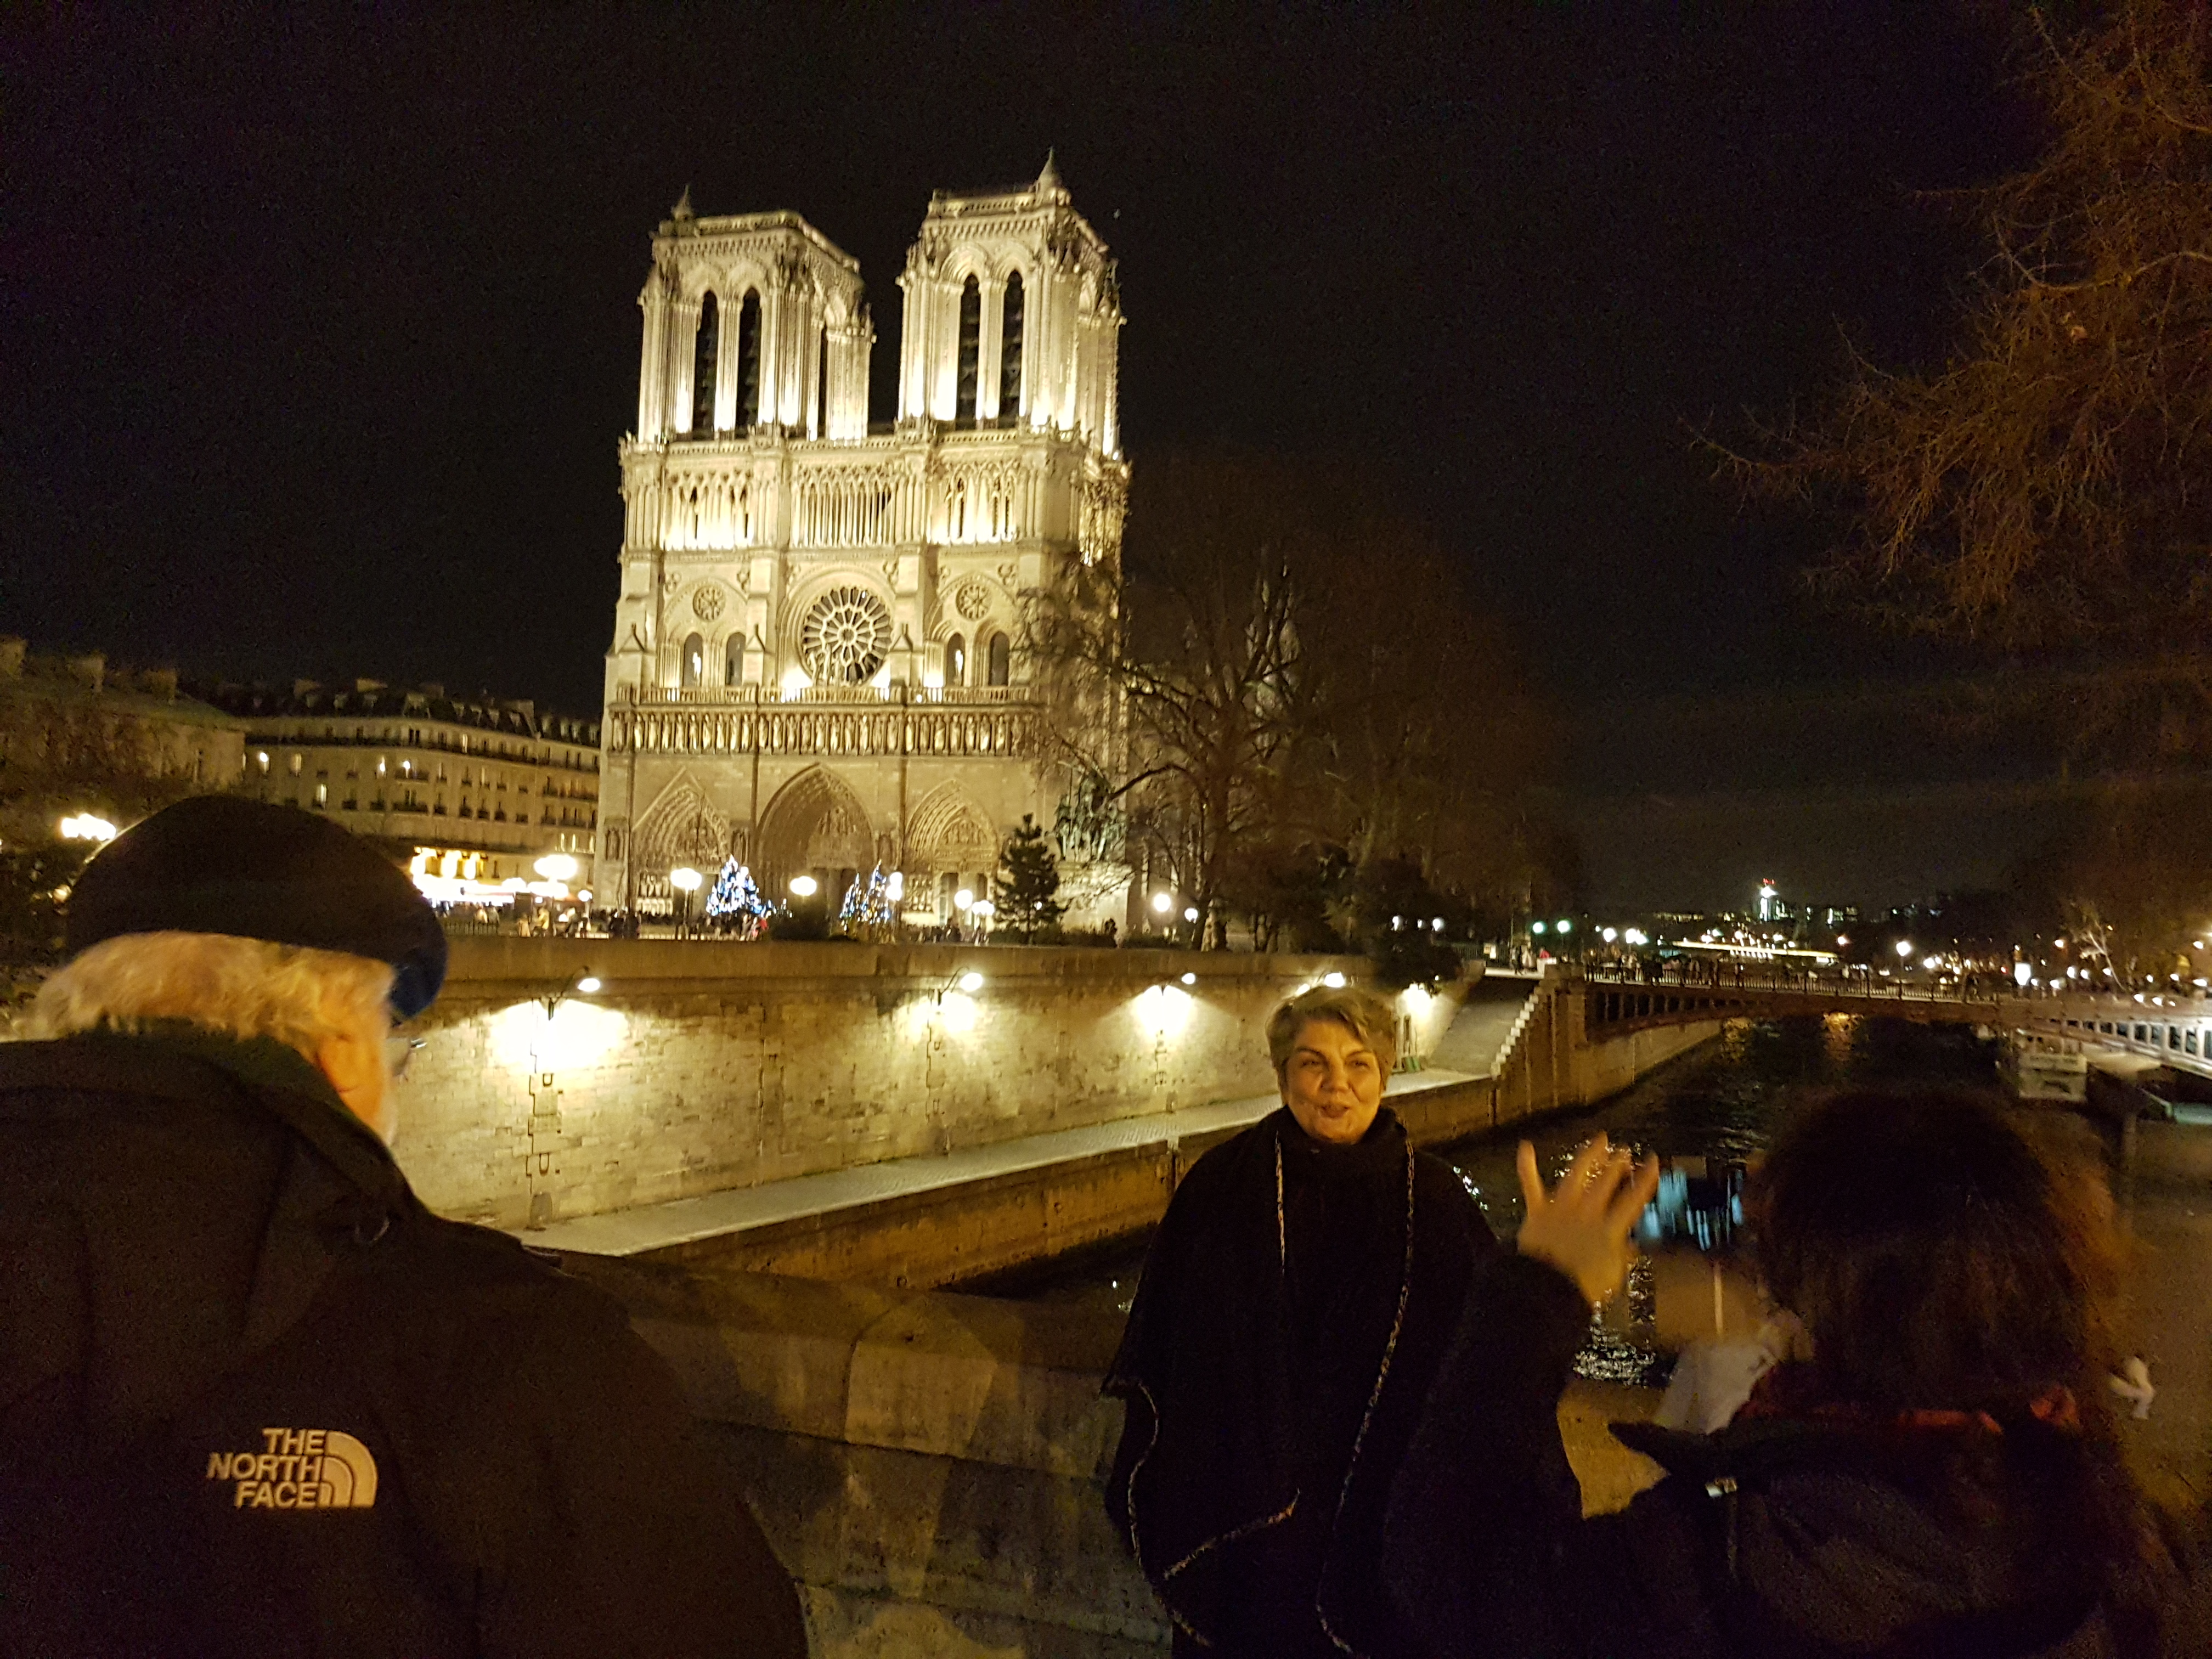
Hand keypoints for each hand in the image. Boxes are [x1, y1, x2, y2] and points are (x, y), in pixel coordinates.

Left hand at [1515, 1134, 1660, 1307]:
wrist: (1547, 1287)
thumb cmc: (1580, 1286)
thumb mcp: (1612, 1275)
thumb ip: (1622, 1256)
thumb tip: (1631, 1249)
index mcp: (1609, 1228)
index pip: (1633, 1198)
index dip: (1646, 1179)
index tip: (1652, 1163)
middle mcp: (1587, 1212)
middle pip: (1606, 1182)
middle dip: (1618, 1164)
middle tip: (1625, 1152)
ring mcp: (1561, 1208)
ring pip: (1576, 1174)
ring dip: (1589, 1156)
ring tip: (1599, 1141)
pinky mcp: (1538, 1211)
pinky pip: (1531, 1185)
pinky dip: (1527, 1166)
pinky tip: (1526, 1148)